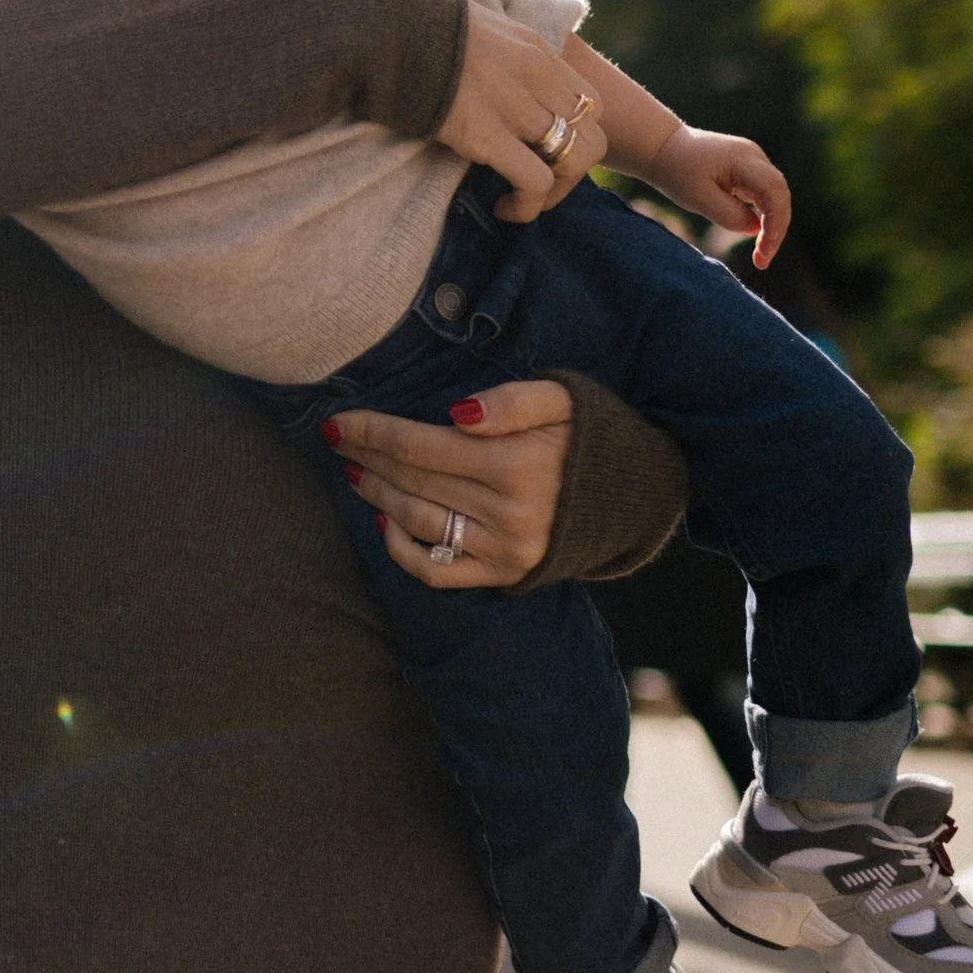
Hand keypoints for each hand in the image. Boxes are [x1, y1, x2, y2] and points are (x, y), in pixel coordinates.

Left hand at [325, 377, 573, 589]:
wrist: (636, 494)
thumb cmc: (592, 436)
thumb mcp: (563, 398)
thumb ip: (511, 401)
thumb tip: (455, 414)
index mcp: (516, 464)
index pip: (419, 445)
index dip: (373, 432)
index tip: (338, 421)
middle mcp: (507, 513)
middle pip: (412, 481)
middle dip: (367, 458)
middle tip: (337, 440)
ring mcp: (503, 550)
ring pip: (417, 522)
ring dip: (377, 497)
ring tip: (357, 473)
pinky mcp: (504, 574)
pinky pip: (438, 571)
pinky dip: (402, 550)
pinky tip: (385, 524)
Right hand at [437, 17, 600, 226]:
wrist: (385, 28)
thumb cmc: (418, 29)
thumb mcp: (478, 26)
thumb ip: (498, 50)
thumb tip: (488, 66)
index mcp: (536, 50)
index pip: (590, 102)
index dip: (576, 135)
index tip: (544, 151)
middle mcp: (536, 76)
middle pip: (594, 136)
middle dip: (572, 171)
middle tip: (540, 186)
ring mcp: (514, 105)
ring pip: (574, 161)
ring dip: (553, 193)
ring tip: (520, 201)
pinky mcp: (487, 134)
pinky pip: (535, 181)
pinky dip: (527, 205)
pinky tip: (503, 208)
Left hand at [647, 125, 791, 267]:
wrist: (662, 149)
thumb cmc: (677, 172)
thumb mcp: (698, 199)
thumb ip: (729, 215)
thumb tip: (755, 228)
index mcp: (743, 160)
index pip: (774, 191)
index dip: (775, 223)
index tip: (764, 251)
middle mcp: (754, 156)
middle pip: (780, 194)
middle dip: (776, 229)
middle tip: (762, 260)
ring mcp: (753, 161)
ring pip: (774, 196)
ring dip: (771, 225)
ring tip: (759, 255)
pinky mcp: (747, 169)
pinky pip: (763, 194)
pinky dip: (763, 216)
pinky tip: (754, 235)